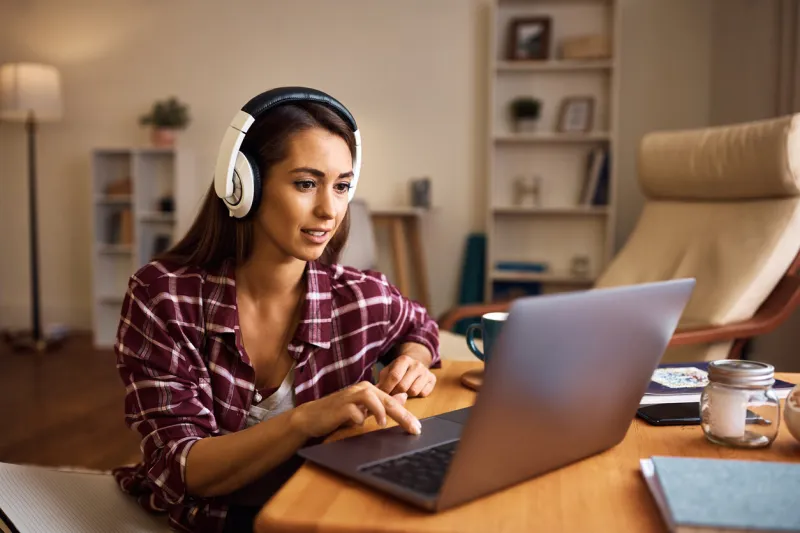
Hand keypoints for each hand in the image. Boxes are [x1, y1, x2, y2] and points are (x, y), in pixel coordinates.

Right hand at [290, 381, 421, 437]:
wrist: (312, 417)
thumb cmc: (338, 414)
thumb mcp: (363, 409)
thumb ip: (382, 403)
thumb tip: (403, 397)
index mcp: (369, 389)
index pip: (392, 401)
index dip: (406, 414)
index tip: (417, 428)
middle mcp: (362, 389)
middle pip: (388, 401)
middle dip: (403, 416)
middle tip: (413, 429)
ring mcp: (351, 396)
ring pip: (373, 399)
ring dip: (380, 412)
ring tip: (382, 424)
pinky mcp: (340, 406)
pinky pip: (355, 411)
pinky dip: (359, 418)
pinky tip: (357, 424)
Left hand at [377, 354, 436, 397]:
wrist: (415, 364)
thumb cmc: (398, 371)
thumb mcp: (388, 372)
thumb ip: (382, 381)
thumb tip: (376, 393)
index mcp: (403, 360)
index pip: (394, 377)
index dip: (387, 388)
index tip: (382, 395)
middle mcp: (416, 364)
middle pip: (403, 386)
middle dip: (396, 393)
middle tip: (392, 394)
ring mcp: (426, 371)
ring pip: (414, 391)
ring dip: (406, 395)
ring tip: (403, 392)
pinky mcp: (433, 379)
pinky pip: (423, 393)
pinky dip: (417, 395)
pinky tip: (413, 390)